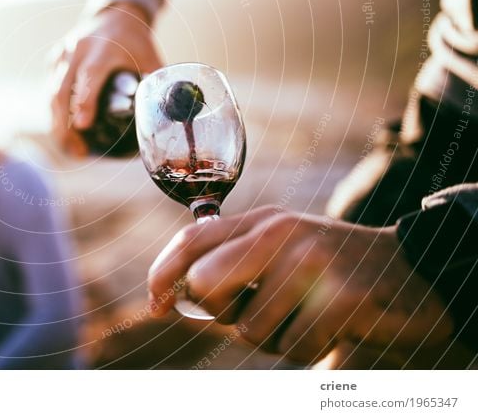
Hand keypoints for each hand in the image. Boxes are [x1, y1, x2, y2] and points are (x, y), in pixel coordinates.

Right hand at [50, 1, 162, 155]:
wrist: (115, 14)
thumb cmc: (135, 41)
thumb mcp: (149, 58)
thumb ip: (155, 85)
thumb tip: (167, 117)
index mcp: (103, 49)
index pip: (90, 75)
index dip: (84, 101)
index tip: (83, 126)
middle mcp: (77, 50)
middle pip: (61, 91)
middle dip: (65, 125)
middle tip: (79, 152)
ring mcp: (63, 55)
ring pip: (51, 93)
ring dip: (58, 125)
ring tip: (73, 149)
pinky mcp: (55, 60)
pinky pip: (51, 90)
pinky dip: (56, 114)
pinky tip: (67, 134)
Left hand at [147, 205, 453, 363]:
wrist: (415, 272)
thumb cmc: (334, 269)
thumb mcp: (281, 252)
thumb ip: (232, 267)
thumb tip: (175, 299)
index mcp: (262, 220)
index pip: (191, 239)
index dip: (162, 273)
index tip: (155, 305)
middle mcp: (280, 233)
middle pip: (205, 284)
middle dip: (219, 313)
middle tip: (256, 310)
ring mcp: (311, 262)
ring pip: (248, 329)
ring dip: (271, 338)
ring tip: (304, 317)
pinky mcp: (340, 297)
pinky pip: (291, 348)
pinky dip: (304, 350)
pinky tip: (329, 329)